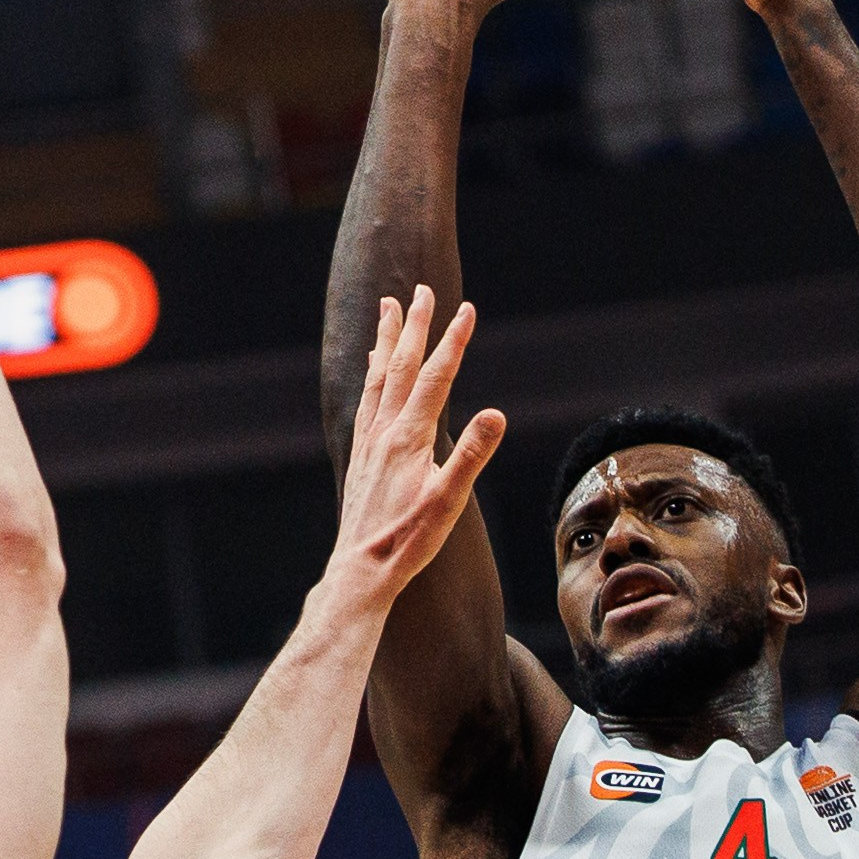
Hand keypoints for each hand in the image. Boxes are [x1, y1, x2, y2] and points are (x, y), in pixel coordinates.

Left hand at [329, 286, 503, 605]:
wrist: (361, 569)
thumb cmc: (407, 540)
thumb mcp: (447, 501)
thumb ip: (471, 455)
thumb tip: (496, 414)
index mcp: (408, 437)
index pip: (436, 377)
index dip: (452, 342)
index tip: (466, 309)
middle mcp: (384, 431)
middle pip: (401, 366)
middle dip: (414, 326)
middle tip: (420, 290)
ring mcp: (370, 441)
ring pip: (379, 377)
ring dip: (387, 341)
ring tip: (389, 309)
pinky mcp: (362, 455)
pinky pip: (367, 400)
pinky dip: (373, 374)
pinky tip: (372, 367)